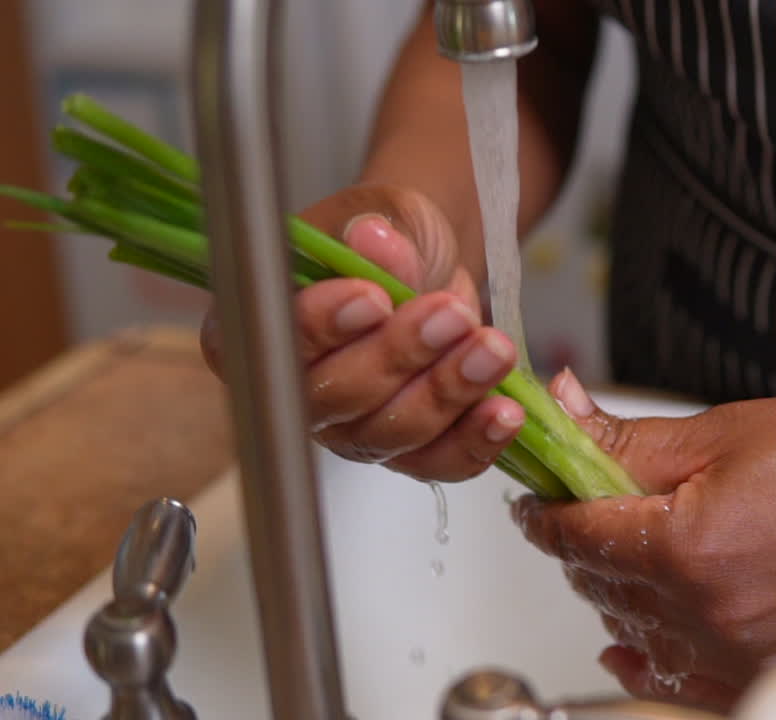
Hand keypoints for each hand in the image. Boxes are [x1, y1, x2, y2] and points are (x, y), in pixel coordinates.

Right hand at [200, 183, 525, 481]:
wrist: (431, 265)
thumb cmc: (391, 240)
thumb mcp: (385, 217)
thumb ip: (378, 235)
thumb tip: (375, 241)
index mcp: (266, 327)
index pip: (279, 341)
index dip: (323, 326)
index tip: (373, 297)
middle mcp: (301, 391)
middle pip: (339, 396)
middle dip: (401, 354)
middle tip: (451, 314)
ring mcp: (355, 429)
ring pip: (397, 431)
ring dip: (451, 390)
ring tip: (494, 348)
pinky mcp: (410, 450)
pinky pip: (440, 463)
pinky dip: (476, 441)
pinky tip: (506, 413)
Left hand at [513, 371, 775, 711]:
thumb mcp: (724, 432)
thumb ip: (629, 439)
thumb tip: (562, 414)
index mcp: (687, 544)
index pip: (575, 535)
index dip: (545, 511)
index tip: (537, 496)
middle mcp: (705, 611)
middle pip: (597, 582)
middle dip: (580, 542)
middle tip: (583, 507)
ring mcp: (733, 652)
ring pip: (628, 628)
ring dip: (612, 590)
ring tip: (621, 553)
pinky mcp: (760, 673)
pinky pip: (672, 680)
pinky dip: (643, 656)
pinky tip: (626, 642)